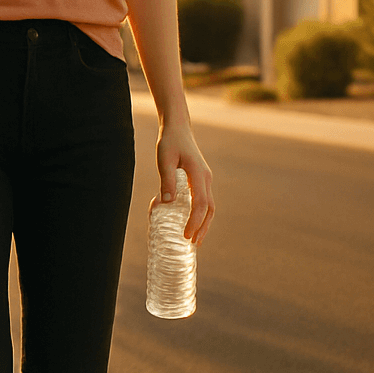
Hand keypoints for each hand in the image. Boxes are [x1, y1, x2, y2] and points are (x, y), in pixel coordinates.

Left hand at [153, 123, 214, 245]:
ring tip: (195, 239)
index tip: (187, 235)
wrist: (178, 128)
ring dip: (204, 223)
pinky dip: (200, 213)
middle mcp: (205, 178)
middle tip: (193, 243)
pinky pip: (203, 199)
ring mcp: (204, 179)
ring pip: (209, 205)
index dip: (195, 222)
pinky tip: (191, 222)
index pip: (200, 204)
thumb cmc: (170, 142)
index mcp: (198, 175)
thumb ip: (166, 180)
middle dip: (203, 227)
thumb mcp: (164, 160)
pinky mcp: (200, 179)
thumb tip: (167, 203)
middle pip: (209, 208)